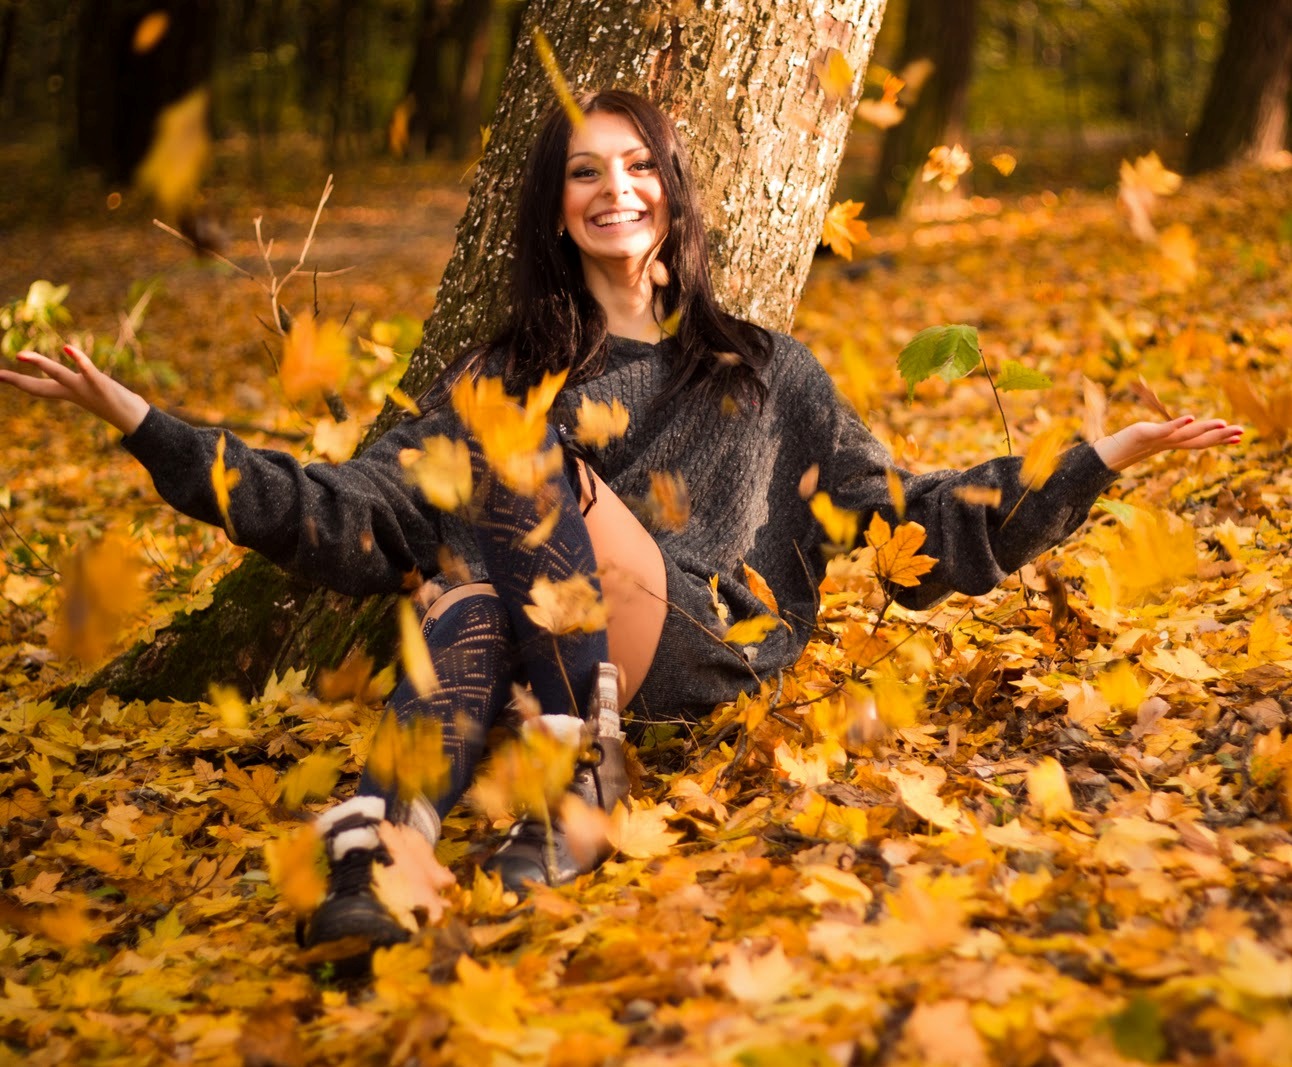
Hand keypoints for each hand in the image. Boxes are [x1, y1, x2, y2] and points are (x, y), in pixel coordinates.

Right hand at [0, 345, 148, 434]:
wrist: (135, 418)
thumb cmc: (116, 403)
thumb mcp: (93, 390)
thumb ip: (83, 380)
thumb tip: (80, 371)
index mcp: (68, 393)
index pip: (37, 388)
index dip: (17, 382)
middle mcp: (74, 391)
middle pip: (41, 386)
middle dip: (18, 380)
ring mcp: (86, 389)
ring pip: (60, 375)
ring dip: (42, 365)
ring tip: (22, 355)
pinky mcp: (101, 385)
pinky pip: (88, 371)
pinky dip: (79, 360)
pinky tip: (67, 348)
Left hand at [1093, 415, 1241, 471]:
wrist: (1112, 451)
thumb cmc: (1135, 443)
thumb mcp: (1156, 437)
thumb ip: (1171, 434)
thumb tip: (1184, 429)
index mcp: (1174, 443)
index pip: (1201, 442)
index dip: (1220, 440)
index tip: (1240, 438)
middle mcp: (1170, 443)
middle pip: (1199, 440)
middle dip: (1221, 436)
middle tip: (1241, 432)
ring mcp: (1159, 439)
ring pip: (1186, 435)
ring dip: (1205, 429)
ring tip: (1223, 423)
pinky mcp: (1147, 433)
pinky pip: (1165, 429)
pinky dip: (1178, 424)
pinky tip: (1191, 417)